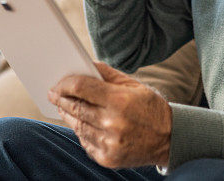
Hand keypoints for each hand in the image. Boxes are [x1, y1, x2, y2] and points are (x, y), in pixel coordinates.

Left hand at [48, 62, 171, 169]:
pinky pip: (85, 142)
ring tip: (63, 106)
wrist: (170, 138)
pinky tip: (79, 123)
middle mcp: (113, 123)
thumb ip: (108, 74)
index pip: (81, 87)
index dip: (66, 83)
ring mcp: (109, 143)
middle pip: (76, 107)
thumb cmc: (150, 107)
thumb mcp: (134, 85)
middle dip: (61, 99)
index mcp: (120, 101)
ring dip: (68, 115)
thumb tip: (85, 64)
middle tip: (54, 93)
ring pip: (77, 126)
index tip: (58, 83)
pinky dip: (81, 131)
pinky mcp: (107, 158)